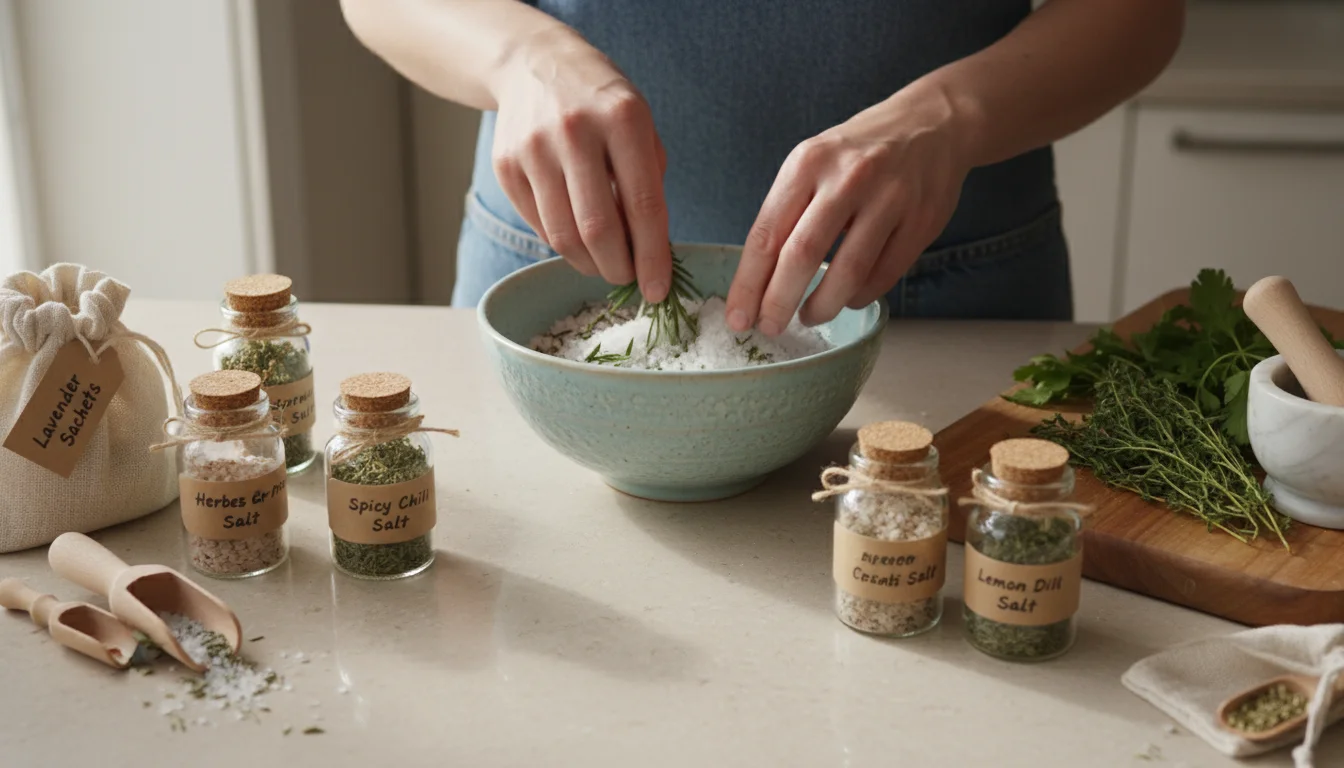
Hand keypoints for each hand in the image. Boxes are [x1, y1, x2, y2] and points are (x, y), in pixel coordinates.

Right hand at [491, 30, 671, 300]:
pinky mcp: (506, 166)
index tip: (658, 289)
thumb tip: (651, 252)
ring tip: (605, 265)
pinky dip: (562, 244)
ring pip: (563, 236)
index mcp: (622, 119)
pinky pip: (539, 226)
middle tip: (629, 280)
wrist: (535, 64)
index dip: (653, 256)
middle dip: (618, 269)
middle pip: (598, 229)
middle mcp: (575, 131)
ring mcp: (534, 149)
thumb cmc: (600, 103)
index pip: (643, 204)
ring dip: (589, 265)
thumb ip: (648, 182)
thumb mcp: (640, 125)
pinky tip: (577, 238)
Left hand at [726, 85, 970, 334]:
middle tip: (769, 327)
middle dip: (778, 302)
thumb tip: (757, 280)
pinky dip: (859, 296)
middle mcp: (848, 177)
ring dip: (822, 306)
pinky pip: (883, 274)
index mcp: (808, 162)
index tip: (737, 317)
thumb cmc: (858, 153)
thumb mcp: (814, 162)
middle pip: (801, 255)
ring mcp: (890, 198)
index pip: (766, 234)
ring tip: (809, 317)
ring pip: (848, 271)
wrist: (933, 123)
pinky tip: (847, 299)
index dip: (749, 283)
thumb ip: (788, 211)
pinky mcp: (922, 220)